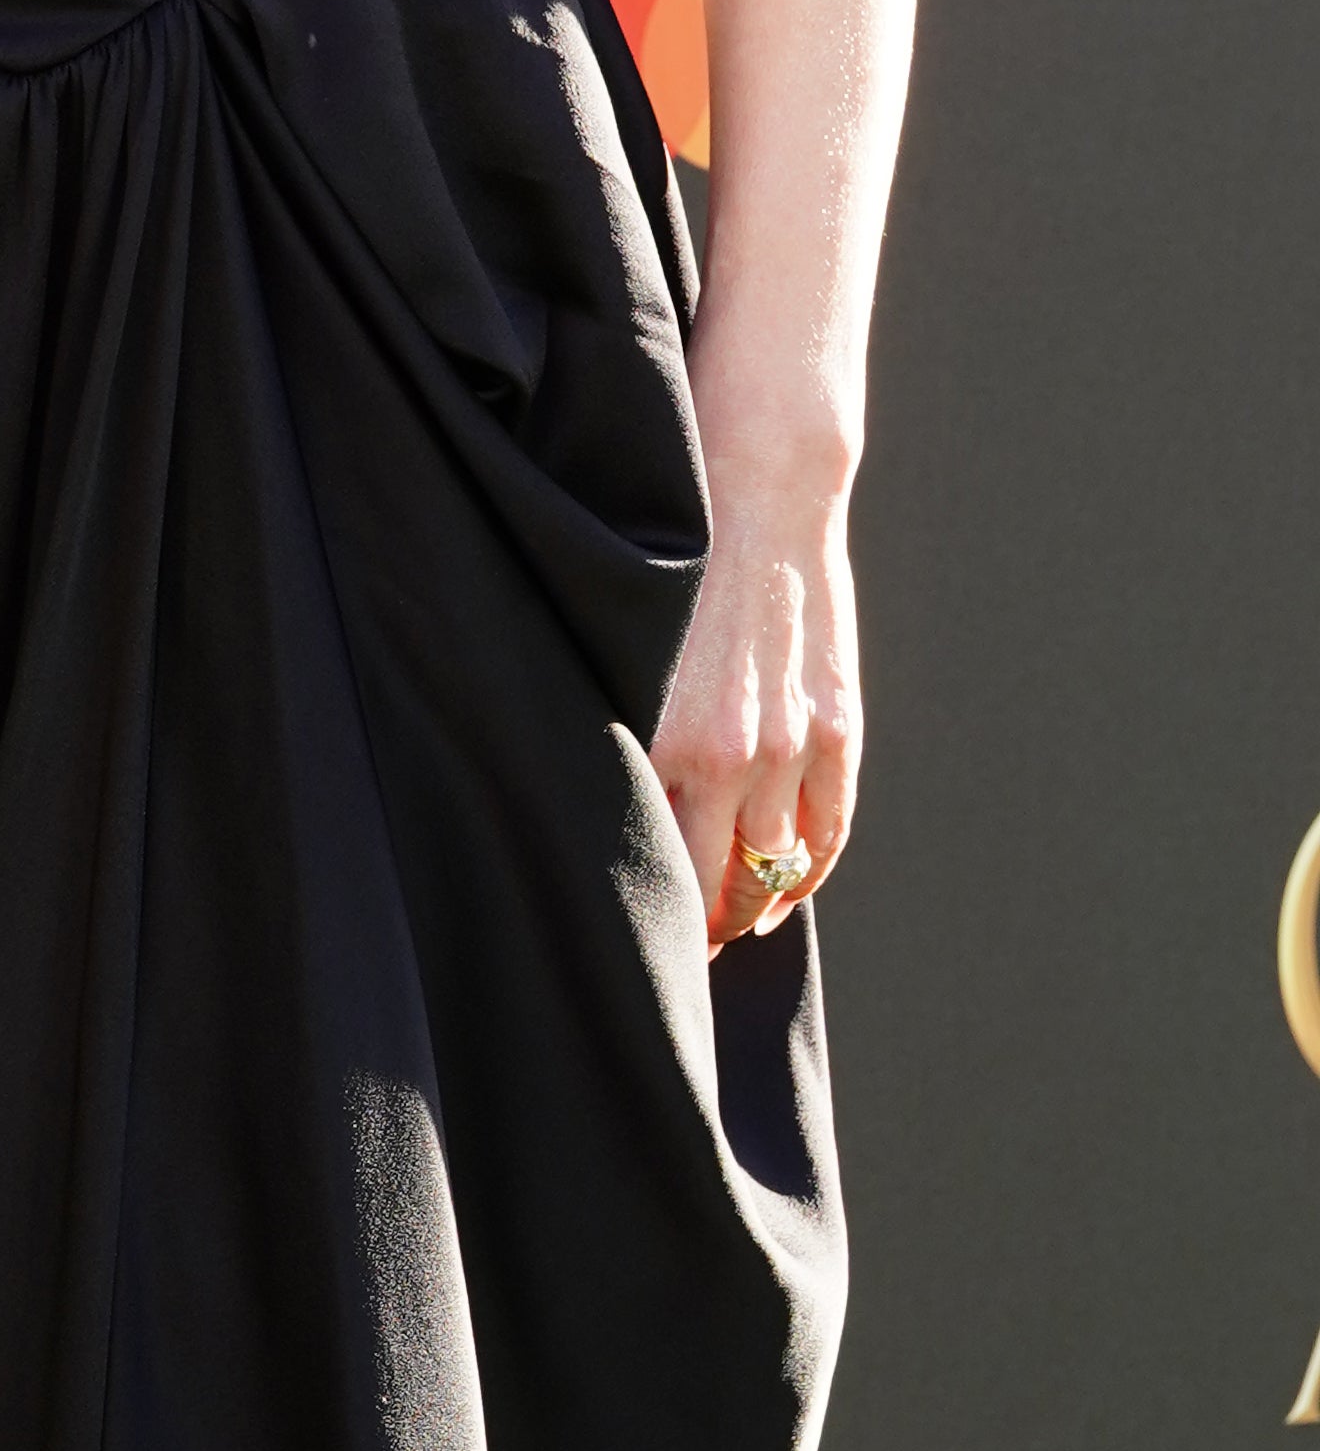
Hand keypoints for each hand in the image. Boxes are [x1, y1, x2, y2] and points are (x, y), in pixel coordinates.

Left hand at [651, 463, 858, 950]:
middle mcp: (728, 755)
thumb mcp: (631, 660)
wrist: (760, 505)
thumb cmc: (677, 576)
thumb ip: (632, 736)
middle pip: (714, 884)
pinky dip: (809, 874)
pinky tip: (786, 887)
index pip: (657, 862)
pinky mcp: (838, 733)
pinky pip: (829, 835)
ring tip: (734, 919)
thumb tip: (613, 808)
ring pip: (774, 869)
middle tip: (684, 944)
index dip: (651, 908)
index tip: (637, 930)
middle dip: (700, 924)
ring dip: (754, 903)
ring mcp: (790, 748)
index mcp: (663, 738)